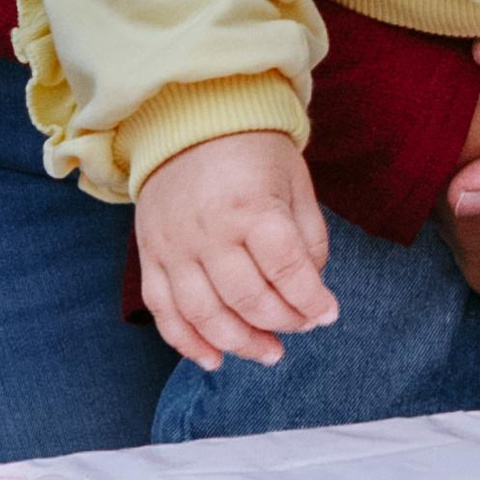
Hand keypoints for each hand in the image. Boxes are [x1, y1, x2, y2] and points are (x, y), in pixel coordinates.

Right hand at [133, 132, 337, 372]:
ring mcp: (174, 247)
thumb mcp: (295, 181)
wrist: (188, 120)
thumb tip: (310, 288)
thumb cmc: (253, 151)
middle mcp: (209, 232)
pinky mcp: (151, 256)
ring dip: (240, 345)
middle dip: (282, 323)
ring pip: (205, 316)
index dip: (312, 301)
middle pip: (248, 300)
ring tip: (268, 354)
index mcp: (252, 208)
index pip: (287, 271)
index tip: (328, 314)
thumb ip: (307, 236)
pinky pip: (164, 312)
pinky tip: (214, 359)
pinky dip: (187, 342)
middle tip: (302, 328)